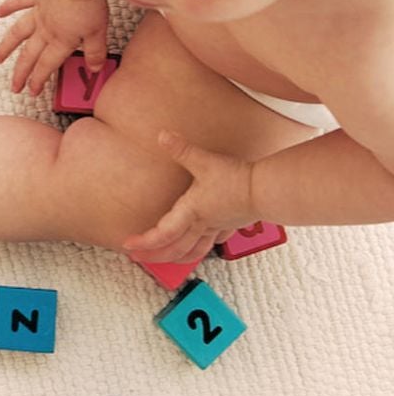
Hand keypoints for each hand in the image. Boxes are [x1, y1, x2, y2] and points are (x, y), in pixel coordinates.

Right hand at [0, 0, 108, 95]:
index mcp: (60, 41)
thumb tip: (94, 68)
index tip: (32, 91)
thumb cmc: (87, 2)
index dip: (38, 81)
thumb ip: (95, 52)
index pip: (46, 66)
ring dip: (6, 47)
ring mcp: (38, 12)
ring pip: (18, 34)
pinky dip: (7, 7)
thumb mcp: (98, 32)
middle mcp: (45, 30)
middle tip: (13, 86)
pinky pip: (19, 2)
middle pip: (29, 56)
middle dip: (20, 73)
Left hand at [124, 131, 259, 263]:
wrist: (267, 190)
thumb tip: (162, 135)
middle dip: (154, 256)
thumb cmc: (236, 178)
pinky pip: (210, 243)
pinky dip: (200, 248)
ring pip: (193, 251)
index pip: (162, 234)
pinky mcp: (229, 225)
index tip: (128, 246)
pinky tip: (199, 246)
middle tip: (137, 258)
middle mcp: (201, 224)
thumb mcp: (205, 161)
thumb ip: (182, 149)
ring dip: (175, 258)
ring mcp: (216, 227)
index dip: (143, 242)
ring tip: (163, 260)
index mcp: (191, 212)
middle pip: (174, 249)